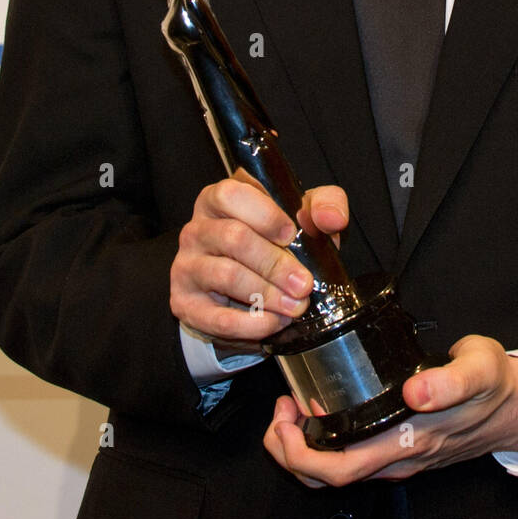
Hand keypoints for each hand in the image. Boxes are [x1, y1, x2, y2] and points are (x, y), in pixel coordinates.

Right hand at [170, 173, 347, 354]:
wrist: (240, 290)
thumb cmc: (273, 242)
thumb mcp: (300, 217)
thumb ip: (322, 205)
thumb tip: (332, 218)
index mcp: (220, 199)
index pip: (232, 194)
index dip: (264, 214)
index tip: (290, 234)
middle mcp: (197, 229)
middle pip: (233, 238)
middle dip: (275, 263)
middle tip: (304, 284)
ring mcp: (187, 265)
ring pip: (226, 275)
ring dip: (266, 294)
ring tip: (294, 306)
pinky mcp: (185, 303)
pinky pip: (215, 316)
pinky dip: (249, 323)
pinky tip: (273, 323)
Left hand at [263, 335, 517, 487]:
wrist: (517, 407)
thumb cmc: (495, 385)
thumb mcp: (480, 368)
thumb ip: (451, 380)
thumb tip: (416, 392)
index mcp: (409, 440)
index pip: (340, 469)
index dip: (300, 450)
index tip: (288, 413)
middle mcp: (398, 458)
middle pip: (326, 478)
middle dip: (288, 449)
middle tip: (281, 410)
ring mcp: (397, 459)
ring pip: (336, 474)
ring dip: (303, 449)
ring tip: (292, 412)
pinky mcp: (398, 451)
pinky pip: (350, 461)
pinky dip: (323, 444)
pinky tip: (320, 414)